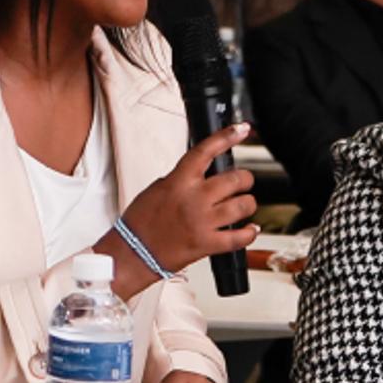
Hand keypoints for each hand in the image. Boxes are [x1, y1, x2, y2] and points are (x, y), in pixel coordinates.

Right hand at [98, 123, 257, 297]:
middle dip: (244, 179)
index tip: (241, 129)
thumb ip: (182, 178)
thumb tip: (202, 172)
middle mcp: (193, 199)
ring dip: (248, 203)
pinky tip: (250, 228)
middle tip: (243, 181)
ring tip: (244, 204)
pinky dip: (249, 232)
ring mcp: (202, 222)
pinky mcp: (206, 244)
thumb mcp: (158, 188)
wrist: (132, 252)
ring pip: (242, 206)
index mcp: (179, 181)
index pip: (206, 150)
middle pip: (234, 179)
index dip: (226, 136)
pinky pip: (239, 238)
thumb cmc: (140, 222)